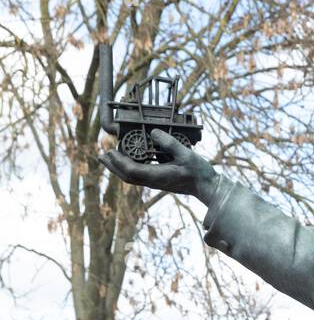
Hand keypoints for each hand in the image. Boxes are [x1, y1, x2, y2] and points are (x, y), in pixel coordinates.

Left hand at [97, 128, 218, 203]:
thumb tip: (153, 132)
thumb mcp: (186, 154)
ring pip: (131, 178)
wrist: (206, 187)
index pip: (133, 171)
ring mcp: (155, 182)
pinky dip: (128, 168)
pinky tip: (127, 159)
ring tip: (108, 157)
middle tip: (101, 155)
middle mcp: (154, 181)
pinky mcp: (158, 180)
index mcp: (158, 176)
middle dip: (113, 166)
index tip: (110, 151)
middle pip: (127, 177)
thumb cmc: (198, 171)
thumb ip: (170, 143)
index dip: (119, 162)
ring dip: (118, 168)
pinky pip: (138, 176)